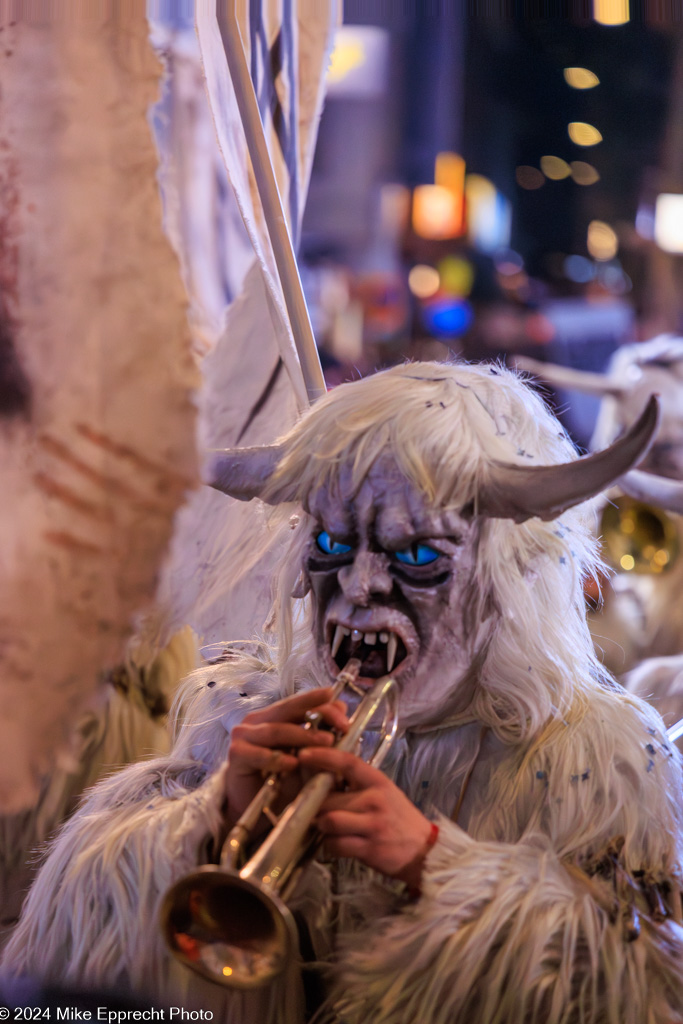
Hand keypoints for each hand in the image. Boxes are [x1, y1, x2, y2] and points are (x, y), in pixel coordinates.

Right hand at [225, 688, 347, 825]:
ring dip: (302, 736)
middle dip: (318, 715)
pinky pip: (259, 754)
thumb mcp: (308, 758)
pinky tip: (293, 763)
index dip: (321, 704)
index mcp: (275, 717)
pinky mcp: (236, 754)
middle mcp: (258, 721)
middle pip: (289, 710)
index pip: (299, 703)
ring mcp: (245, 735)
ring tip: (326, 742)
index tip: (344, 710)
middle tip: (341, 725)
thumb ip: (322, 735)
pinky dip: (277, 758)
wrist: (253, 809)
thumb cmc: (281, 781)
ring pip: (277, 730)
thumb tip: (341, 707)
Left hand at [299, 746, 434, 890]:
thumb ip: (357, 784)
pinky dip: (330, 846)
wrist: (423, 849)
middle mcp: (374, 800)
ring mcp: (372, 825)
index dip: (323, 756)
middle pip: (329, 799)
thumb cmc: (398, 817)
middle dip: (316, 806)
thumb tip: (323, 776)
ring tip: (326, 828)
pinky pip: (335, 845)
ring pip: (329, 822)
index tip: (304, 753)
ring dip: (322, 827)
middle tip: (313, 810)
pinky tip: (337, 844)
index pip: (347, 762)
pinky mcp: (369, 849)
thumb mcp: (384, 791)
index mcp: (377, 781)